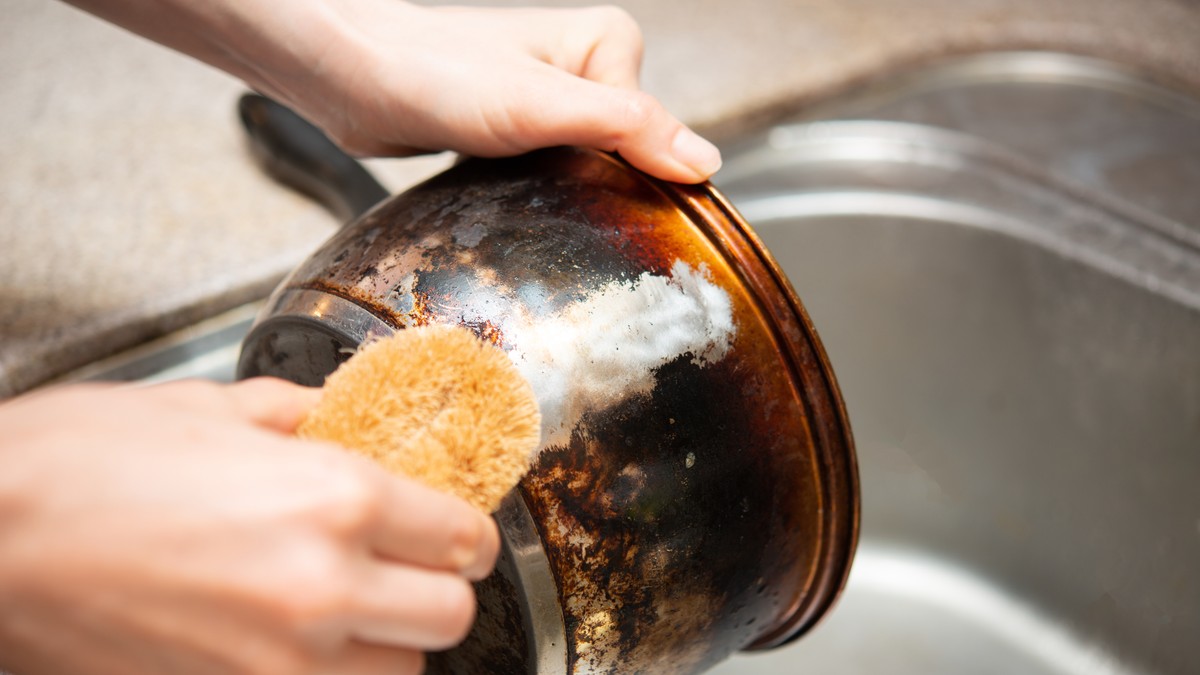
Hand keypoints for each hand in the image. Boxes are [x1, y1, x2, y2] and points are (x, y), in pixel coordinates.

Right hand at [0, 378, 499, 674]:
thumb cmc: (75, 465)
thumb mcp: (207, 408)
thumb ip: (304, 415)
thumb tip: (352, 418)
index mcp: (333, 499)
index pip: (463, 536)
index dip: (465, 533)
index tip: (452, 532)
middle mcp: (322, 590)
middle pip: (449, 615)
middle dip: (435, 589)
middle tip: (403, 568)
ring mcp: (278, 668)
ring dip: (384, 645)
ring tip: (342, 614)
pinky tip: (294, 649)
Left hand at [64, 0, 720, 182]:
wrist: (352, 80)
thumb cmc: (434, 75)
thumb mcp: (543, 107)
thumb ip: (628, 129)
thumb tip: (703, 162)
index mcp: (608, 45)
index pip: (658, 133)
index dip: (633, 175)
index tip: (591, 193)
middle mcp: (584, 69)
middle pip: (627, 156)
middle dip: (596, 188)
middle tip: (546, 193)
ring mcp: (551, 101)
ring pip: (591, 170)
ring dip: (567, 196)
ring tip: (525, 194)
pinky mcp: (519, 131)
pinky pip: (555, 175)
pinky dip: (543, 196)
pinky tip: (518, 201)